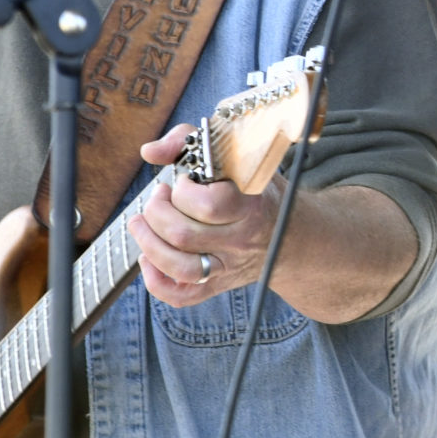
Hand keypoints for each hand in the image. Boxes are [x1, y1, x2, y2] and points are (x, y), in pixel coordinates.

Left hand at [132, 124, 282, 307]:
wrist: (294, 236)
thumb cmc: (258, 190)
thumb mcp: (236, 156)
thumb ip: (188, 141)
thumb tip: (149, 151)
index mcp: (250, 207)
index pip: (210, 205)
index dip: (185, 190)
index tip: (184, 179)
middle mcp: (240, 241)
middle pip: (183, 235)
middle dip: (157, 211)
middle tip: (160, 196)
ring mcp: (229, 267)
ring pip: (180, 266)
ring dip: (149, 243)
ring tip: (143, 223)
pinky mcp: (218, 284)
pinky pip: (183, 296)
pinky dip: (157, 282)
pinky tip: (148, 259)